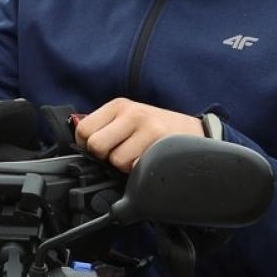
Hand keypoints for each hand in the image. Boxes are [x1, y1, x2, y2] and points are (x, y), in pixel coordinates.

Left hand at [75, 98, 203, 172]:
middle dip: (104, 157)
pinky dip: (139, 170)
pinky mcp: (162, 145)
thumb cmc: (156, 128)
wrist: (195, 132)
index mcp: (118, 106)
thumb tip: (81, 147)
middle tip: (119, 155)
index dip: (86, 146)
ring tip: (137, 157)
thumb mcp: (128, 119)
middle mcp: (132, 113)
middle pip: (96, 145)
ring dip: (124, 166)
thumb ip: (105, 128)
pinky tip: (148, 161)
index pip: (83, 130)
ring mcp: (148, 128)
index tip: (100, 150)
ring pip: (116, 160)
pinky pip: (136, 168)